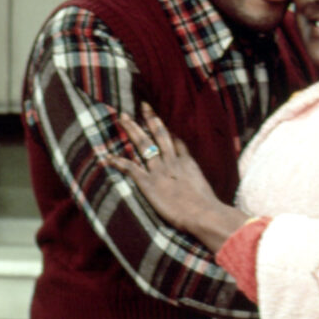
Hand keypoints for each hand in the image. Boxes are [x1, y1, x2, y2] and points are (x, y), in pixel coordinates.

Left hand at [106, 103, 247, 250]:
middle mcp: (173, 162)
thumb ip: (201, 187)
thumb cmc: (209, 209)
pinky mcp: (149, 183)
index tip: (161, 121)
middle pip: (160, 134)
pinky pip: (131, 168)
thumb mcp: (207, 192)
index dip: (168, 130)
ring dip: (133, 129)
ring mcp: (160, 171)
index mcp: (188, 163)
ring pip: (144, 144)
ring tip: (124, 117)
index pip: (177, 142)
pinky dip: (119, 162)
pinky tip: (108, 157)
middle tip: (142, 105)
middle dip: (150, 119)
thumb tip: (207, 196)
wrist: (204, 213)